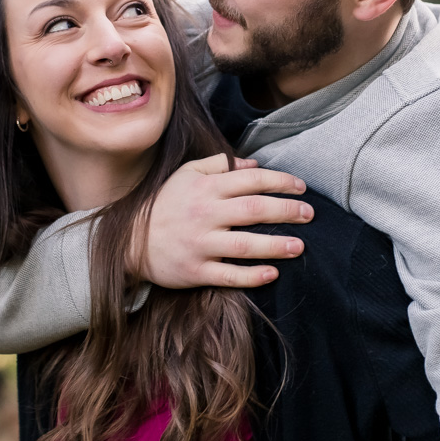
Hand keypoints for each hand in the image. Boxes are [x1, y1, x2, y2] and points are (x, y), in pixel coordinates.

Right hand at [136, 154, 312, 288]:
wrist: (130, 241)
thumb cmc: (164, 205)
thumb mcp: (186, 175)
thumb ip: (219, 165)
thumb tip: (254, 165)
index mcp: (204, 188)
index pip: (251, 180)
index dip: (280, 182)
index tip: (301, 188)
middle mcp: (204, 214)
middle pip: (253, 210)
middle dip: (286, 211)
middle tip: (309, 215)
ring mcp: (200, 244)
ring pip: (245, 245)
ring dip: (276, 246)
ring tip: (300, 246)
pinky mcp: (195, 271)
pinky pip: (228, 275)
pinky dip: (252, 275)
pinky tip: (272, 273)